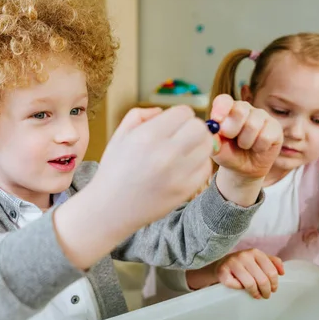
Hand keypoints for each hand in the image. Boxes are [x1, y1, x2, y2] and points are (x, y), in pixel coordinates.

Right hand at [95, 105, 213, 227]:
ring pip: (207, 146)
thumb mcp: (119, 135)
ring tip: (183, 151)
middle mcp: (165, 154)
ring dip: (198, 145)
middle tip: (182, 135)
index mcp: (147, 136)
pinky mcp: (185, 191)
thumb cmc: (114, 169)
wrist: (110, 208)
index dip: (179, 115)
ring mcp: (178, 174)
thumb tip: (163, 111)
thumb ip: (140, 114)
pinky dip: (198, 164)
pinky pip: (206, 168)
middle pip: (200, 128)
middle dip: (192, 127)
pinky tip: (184, 166)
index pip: (184, 112)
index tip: (172, 124)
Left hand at [210, 94, 282, 180]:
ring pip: (253, 125)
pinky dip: (259, 147)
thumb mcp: (217, 149)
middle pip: (240, 110)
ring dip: (245, 142)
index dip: (221, 108)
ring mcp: (261, 116)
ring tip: (244, 145)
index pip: (224, 100)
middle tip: (231, 138)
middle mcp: (245, 108)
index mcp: (228, 109)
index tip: (217, 120)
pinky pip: (266, 136)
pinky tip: (258, 148)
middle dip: (232, 129)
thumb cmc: (228, 154)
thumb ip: (213, 139)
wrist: (244, 168)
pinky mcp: (275, 127)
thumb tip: (212, 131)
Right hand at [215, 248, 284, 298]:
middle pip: (262, 279)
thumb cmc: (243, 265)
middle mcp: (244, 255)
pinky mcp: (222, 271)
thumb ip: (272, 263)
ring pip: (250, 284)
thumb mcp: (258, 260)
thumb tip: (282, 272)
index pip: (271, 271)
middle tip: (266, 295)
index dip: (274, 283)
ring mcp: (232, 263)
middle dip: (266, 291)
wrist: (222, 265)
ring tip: (256, 295)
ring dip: (255, 293)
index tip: (273, 289)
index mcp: (255, 252)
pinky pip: (236, 285)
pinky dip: (239, 289)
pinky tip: (240, 288)